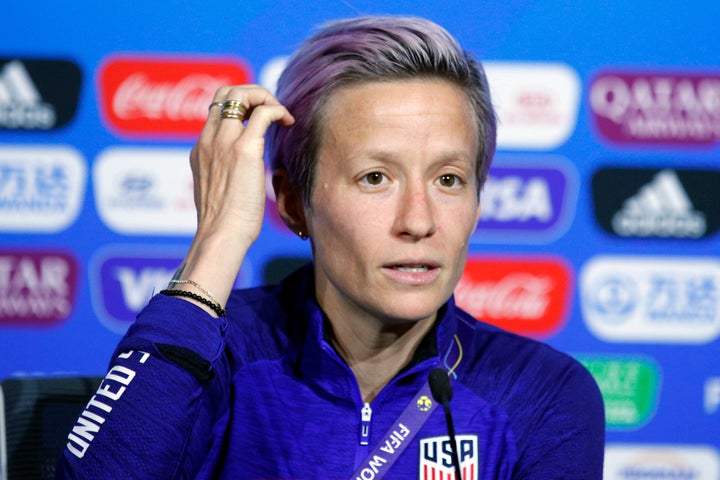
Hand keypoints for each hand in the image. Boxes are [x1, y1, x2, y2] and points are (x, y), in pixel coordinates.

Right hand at [171, 86, 293, 313]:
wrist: (221, 235)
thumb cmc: (223, 225)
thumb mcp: (217, 193)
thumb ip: (223, 176)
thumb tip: (241, 178)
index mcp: (200, 150)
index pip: (215, 110)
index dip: (240, 105)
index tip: (260, 118)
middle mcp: (208, 140)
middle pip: (224, 92)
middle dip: (252, 92)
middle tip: (272, 109)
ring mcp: (224, 141)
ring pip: (240, 94)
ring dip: (266, 97)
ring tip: (282, 115)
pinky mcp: (243, 149)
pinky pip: (263, 112)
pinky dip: (278, 110)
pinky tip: (289, 123)